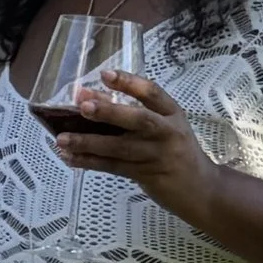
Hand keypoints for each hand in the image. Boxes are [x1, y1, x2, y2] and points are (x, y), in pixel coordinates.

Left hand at [52, 68, 219, 229]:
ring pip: (120, 147)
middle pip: (138, 119)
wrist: (201, 188)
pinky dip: (89, 163)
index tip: (105, 74)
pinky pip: (113, 167)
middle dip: (109, 111)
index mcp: (172, 113)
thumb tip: (88, 98)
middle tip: (83, 105)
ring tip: (61, 139)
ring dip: (88, 142)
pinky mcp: (146, 175)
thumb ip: (131, 111)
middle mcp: (166, 132)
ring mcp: (157, 155)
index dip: (129, 83)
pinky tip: (70, 158)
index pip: (152, 93)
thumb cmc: (175, 150)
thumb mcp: (164, 126)